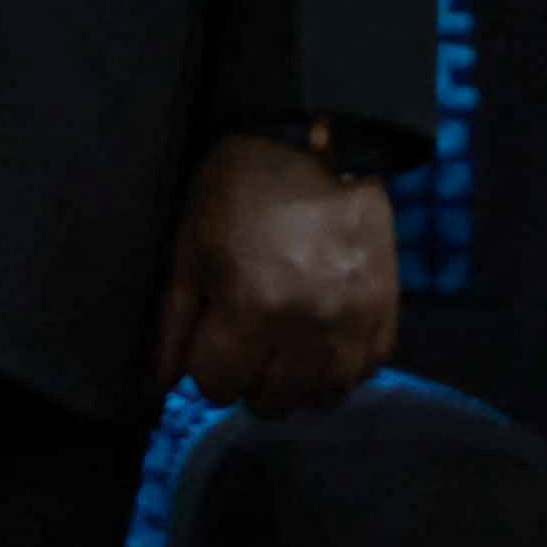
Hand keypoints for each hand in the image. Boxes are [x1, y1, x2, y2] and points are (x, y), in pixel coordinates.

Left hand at [149, 132, 396, 413]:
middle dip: (248, 380)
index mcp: (252, 307)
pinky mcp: (386, 315)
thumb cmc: (239, 192)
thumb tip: (160, 383)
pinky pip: (362, 374)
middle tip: (246, 345)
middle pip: (270, 401)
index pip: (218, 385)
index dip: (206, 368)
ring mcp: (355, 323)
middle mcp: (309, 326)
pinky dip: (337, 370)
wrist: (317, 145)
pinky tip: (319, 343)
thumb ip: (174, 323)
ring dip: (294, 384)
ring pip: (320, 398)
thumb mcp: (190, 249)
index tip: (210, 345)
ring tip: (283, 350)